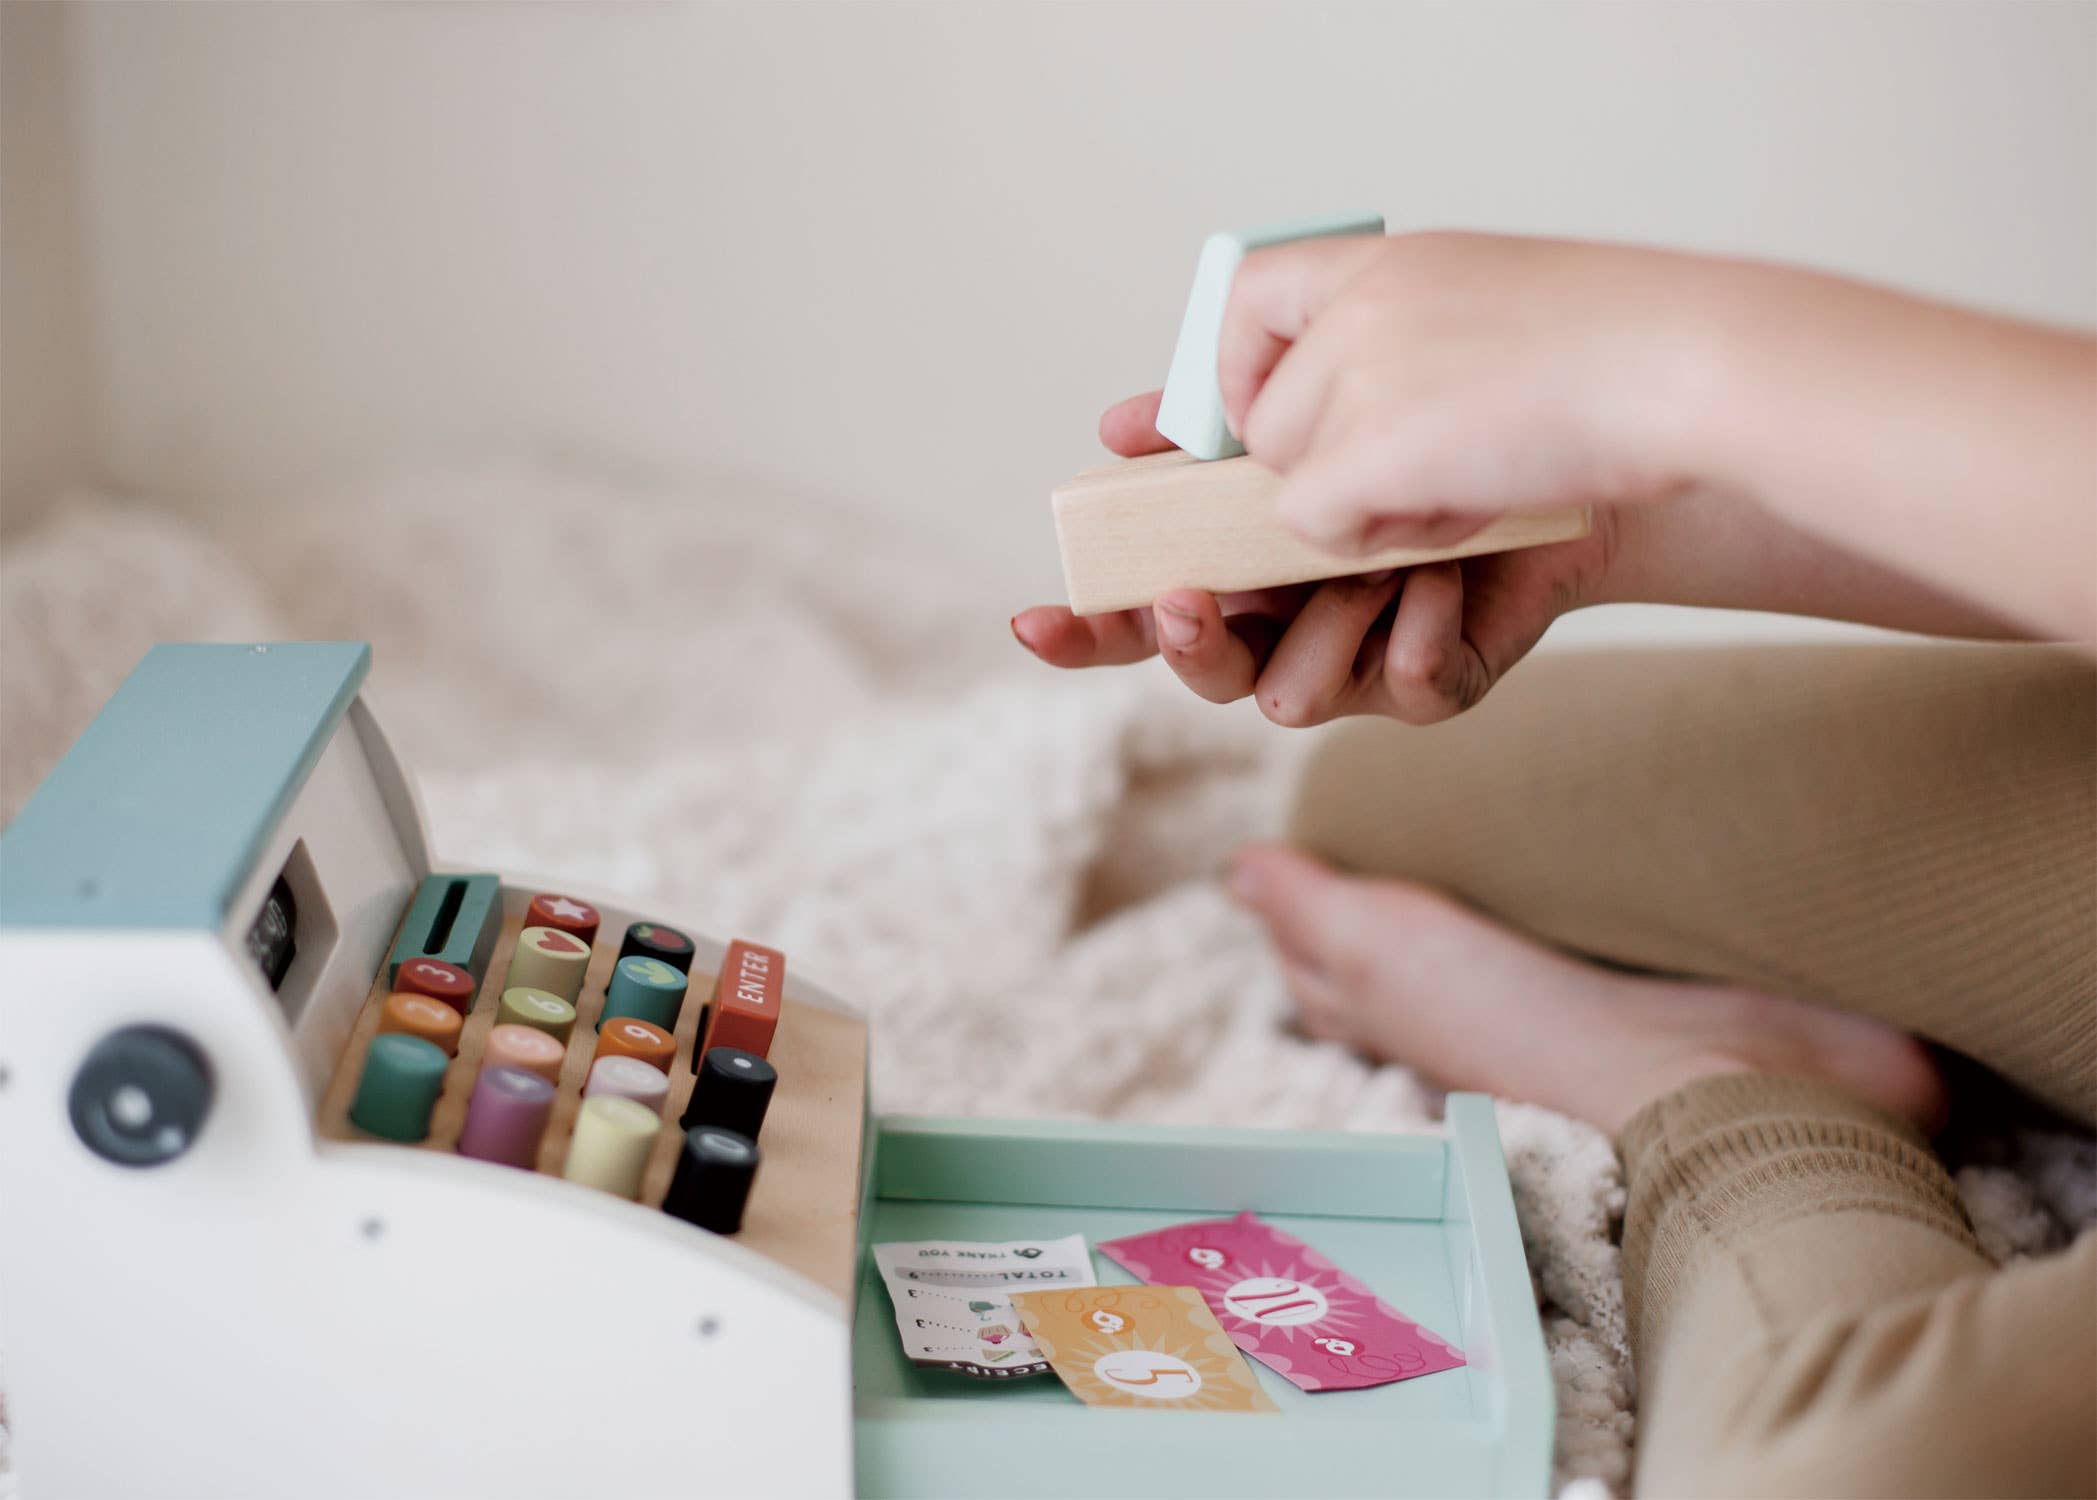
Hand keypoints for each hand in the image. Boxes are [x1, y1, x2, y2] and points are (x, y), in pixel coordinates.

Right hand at [1012, 388, 1621, 725]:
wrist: (1561, 449)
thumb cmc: (1433, 420)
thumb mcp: (1311, 393)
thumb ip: (1210, 418)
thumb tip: (1115, 425)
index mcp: (1241, 566)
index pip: (1135, 613)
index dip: (1082, 629)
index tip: (1032, 619)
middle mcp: (1289, 624)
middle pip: (1201, 671)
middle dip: (1188, 641)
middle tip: (1188, 595)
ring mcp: (1358, 663)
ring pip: (1290, 697)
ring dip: (1326, 616)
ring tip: (1380, 553)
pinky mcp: (1434, 684)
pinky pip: (1404, 683)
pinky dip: (1420, 621)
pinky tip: (1447, 573)